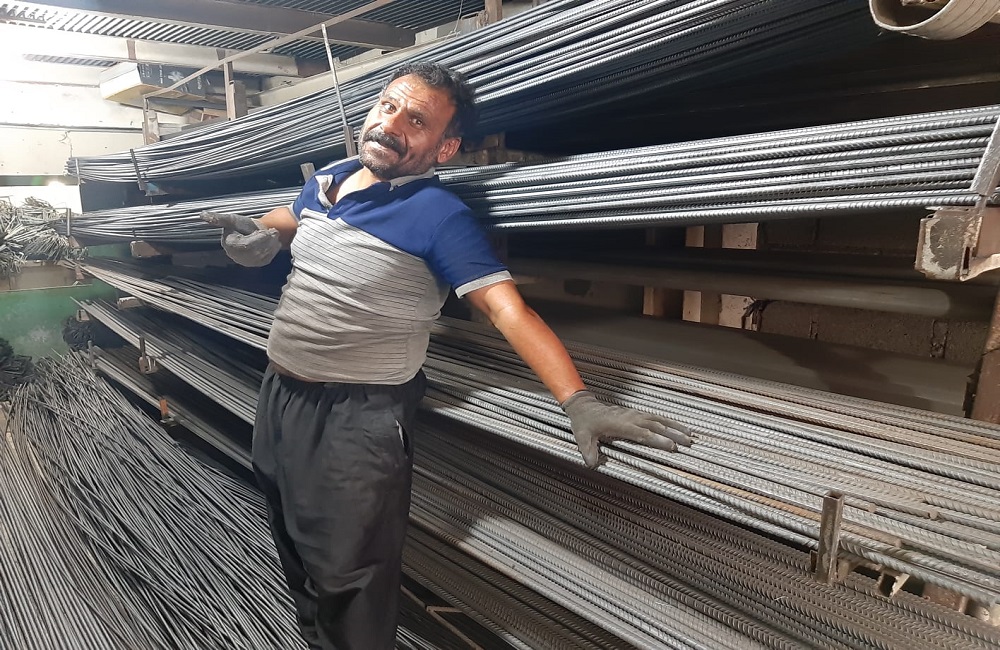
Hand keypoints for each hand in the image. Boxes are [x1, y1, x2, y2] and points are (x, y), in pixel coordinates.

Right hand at [200, 210, 280, 266]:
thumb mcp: (231, 219)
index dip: (258, 238)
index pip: (246, 245)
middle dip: (267, 240)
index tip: (267, 231)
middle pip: (255, 251)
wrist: (254, 231)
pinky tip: (273, 242)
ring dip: (271, 244)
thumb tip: (202, 214)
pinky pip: (267, 259)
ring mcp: (246, 262)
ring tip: (274, 234)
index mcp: (229, 244)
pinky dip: (273, 250)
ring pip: (262, 255)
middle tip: (274, 231)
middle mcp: (236, 256)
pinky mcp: (256, 264)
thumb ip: (219, 218)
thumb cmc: (242, 225)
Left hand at [561, 390, 692, 467]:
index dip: (656, 439)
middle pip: (655, 426)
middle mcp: (630, 418)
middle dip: (672, 434)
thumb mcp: (582, 438)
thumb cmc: (584, 423)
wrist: (584, 407)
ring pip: (658, 420)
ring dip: (674, 427)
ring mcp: (634, 415)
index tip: (670, 446)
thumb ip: (588, 451)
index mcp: (620, 425)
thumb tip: (592, 464)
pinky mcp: (636, 414)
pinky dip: (669, 422)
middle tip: (688, 442)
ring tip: (690, 435)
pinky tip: (679, 427)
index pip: (642, 433)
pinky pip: (655, 417)